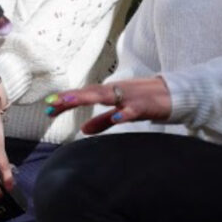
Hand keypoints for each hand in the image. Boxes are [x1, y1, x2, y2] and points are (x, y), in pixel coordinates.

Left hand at [44, 78, 171, 133]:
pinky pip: (133, 109)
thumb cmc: (145, 100)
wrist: (174, 94)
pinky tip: (116, 117)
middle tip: (52, 102)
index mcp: (109, 93)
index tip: (47, 108)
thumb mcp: (120, 112)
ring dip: (87, 98)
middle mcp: (116, 91)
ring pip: (106, 96)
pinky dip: (124, 112)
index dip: (66, 101)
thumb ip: (102, 121)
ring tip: (70, 102)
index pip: (83, 96)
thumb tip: (83, 130)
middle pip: (89, 93)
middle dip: (70, 97)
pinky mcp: (145, 104)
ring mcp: (129, 96)